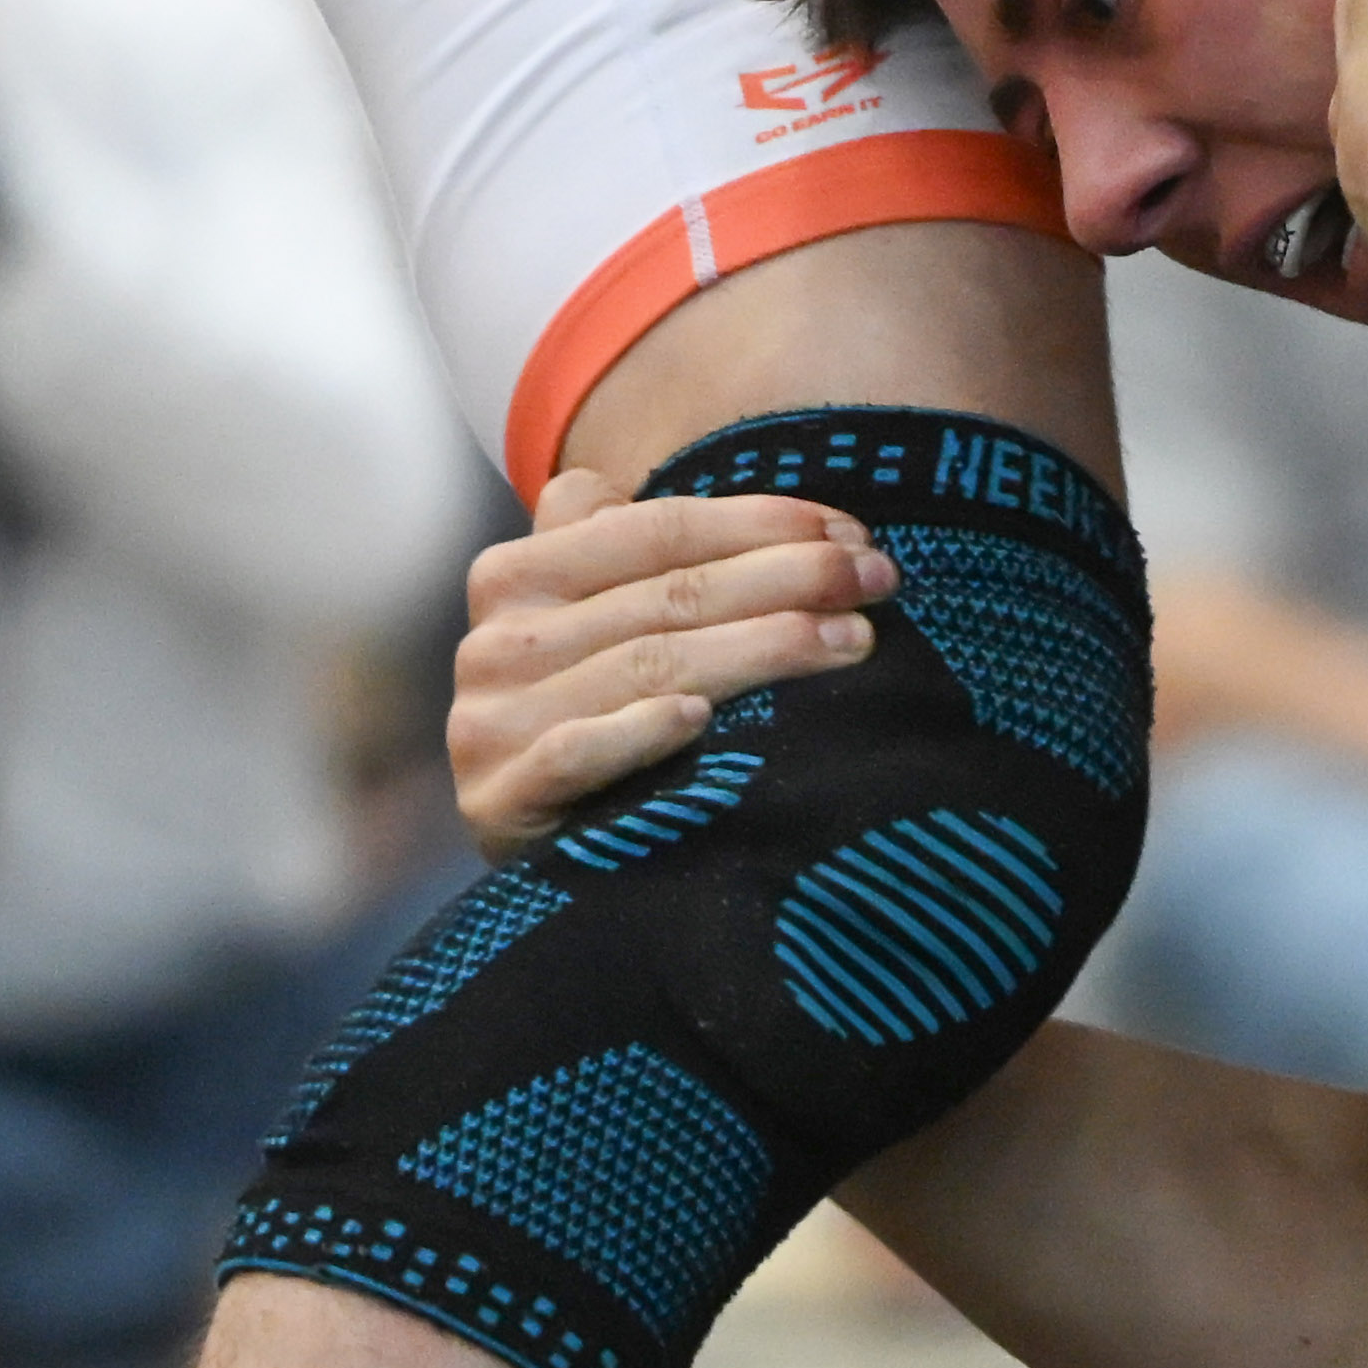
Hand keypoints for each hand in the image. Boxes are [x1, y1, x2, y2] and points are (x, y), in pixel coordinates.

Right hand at [447, 471, 893, 851]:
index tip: (855, 534)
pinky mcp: (498, 800)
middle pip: (669, 595)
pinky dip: (640, 732)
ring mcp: (491, 723)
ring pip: (647, 665)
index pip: (660, 530)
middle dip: (790, 579)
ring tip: (851, 641)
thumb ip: (640, 548)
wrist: (538, 847)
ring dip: (761, 648)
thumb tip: (790, 521)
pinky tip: (704, 721)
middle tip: (877, 579)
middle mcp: (493, 641)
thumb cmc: (596, 718)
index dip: (765, 524)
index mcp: (516, 575)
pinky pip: (576, 753)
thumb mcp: (601, 620)